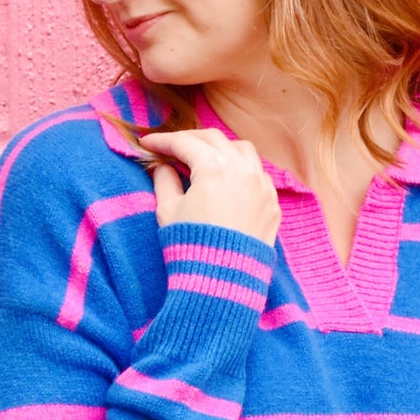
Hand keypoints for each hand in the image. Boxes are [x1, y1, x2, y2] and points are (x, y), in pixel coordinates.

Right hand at [139, 127, 280, 245]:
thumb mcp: (169, 211)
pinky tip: (229, 178)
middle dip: (190, 139)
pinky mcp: (272, 203)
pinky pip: (258, 174)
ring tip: (204, 157)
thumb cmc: (192, 246)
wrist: (223, 280)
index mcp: (214, 168)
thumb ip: (164, 181)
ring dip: (221, 148)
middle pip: (214, 139)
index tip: (147, 143)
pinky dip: (242, 169)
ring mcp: (262, 185)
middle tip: (172, 147)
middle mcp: (242, 170)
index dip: (162, 141)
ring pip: (243, 150)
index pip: (184, 143)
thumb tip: (162, 167)